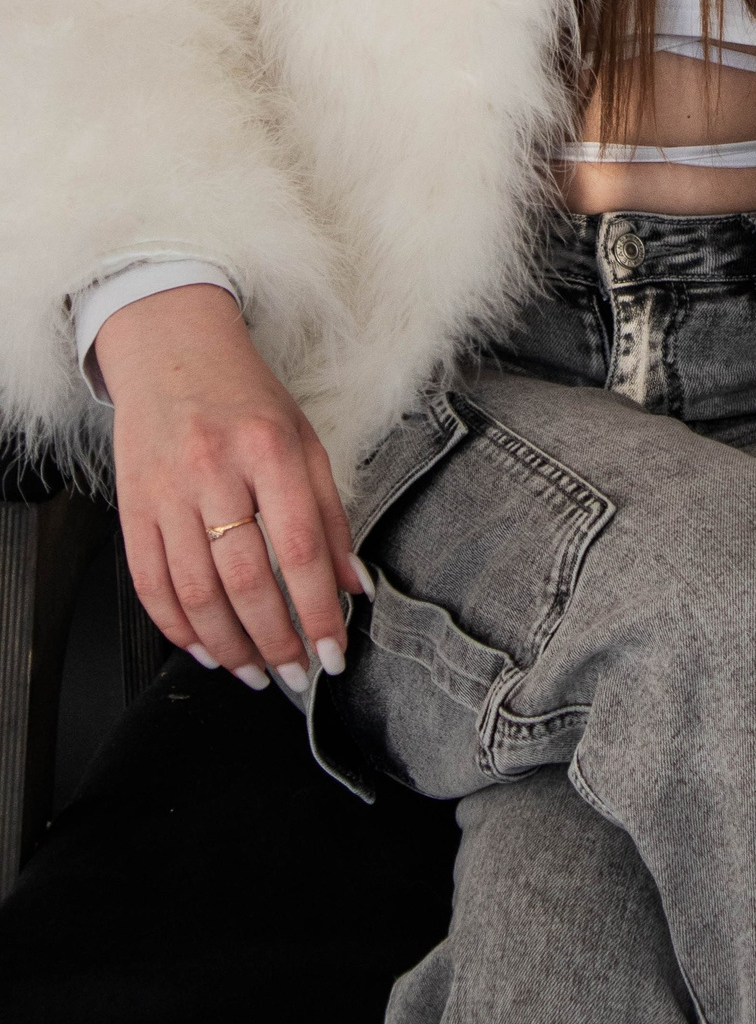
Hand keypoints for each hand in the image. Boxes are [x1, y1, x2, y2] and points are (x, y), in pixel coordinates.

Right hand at [94, 282, 368, 691]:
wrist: (171, 348)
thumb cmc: (246, 397)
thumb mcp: (304, 438)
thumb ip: (331, 513)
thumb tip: (356, 584)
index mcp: (270, 449)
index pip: (300, 549)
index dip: (320, 611)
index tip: (334, 652)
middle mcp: (216, 471)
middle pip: (246, 581)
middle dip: (276, 642)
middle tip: (295, 675)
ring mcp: (167, 492)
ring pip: (196, 594)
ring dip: (229, 647)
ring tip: (256, 672)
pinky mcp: (131, 507)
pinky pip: (150, 584)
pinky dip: (176, 628)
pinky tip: (203, 648)